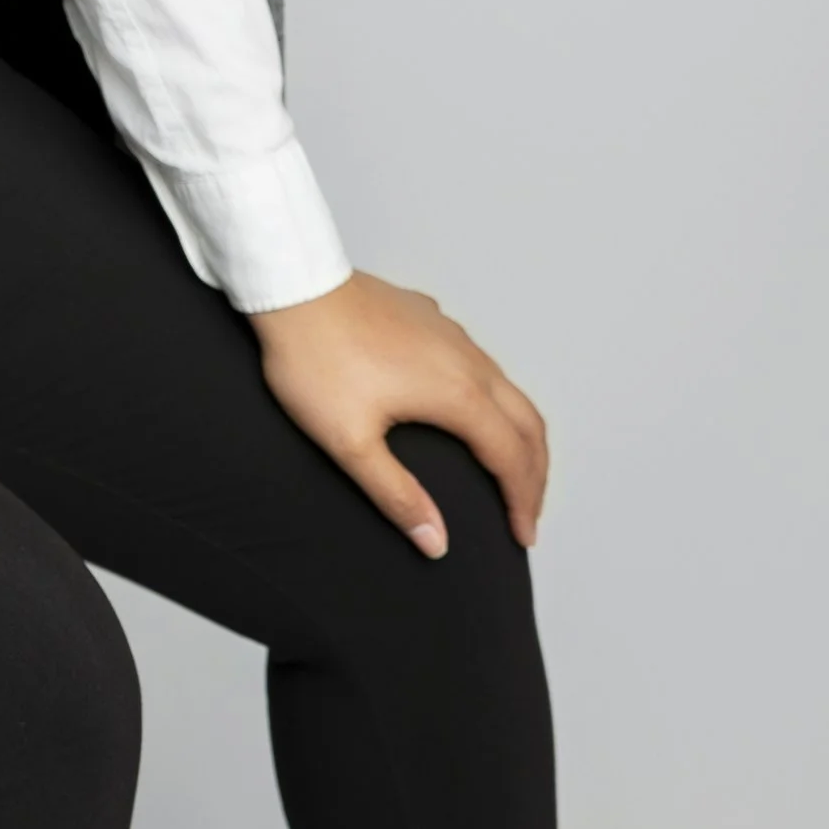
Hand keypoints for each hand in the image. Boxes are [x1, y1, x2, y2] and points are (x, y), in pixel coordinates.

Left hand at [247, 270, 548, 555]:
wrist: (292, 287)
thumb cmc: (313, 359)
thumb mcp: (349, 442)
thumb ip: (396, 495)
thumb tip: (436, 541)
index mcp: (457, 394)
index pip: (512, 458)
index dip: (523, 502)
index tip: (522, 536)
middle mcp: (467, 360)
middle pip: (528, 423)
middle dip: (536, 473)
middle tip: (528, 511)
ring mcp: (452, 334)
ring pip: (509, 389)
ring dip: (520, 434)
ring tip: (511, 467)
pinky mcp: (431, 319)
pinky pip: (481, 362)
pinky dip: (495, 399)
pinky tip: (470, 409)